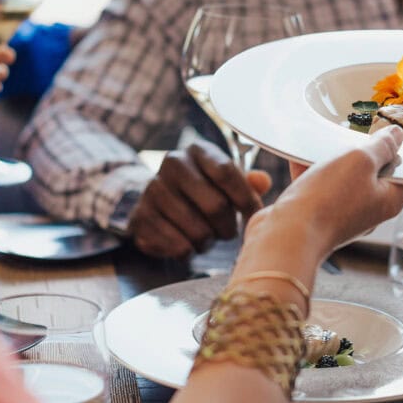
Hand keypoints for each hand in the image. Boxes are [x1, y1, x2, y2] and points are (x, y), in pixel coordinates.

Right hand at [128, 140, 270, 258]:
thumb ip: (248, 182)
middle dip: (229, 227)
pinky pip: (178, 247)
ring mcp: (153, 189)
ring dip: (209, 242)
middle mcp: (172, 163)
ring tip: (207, 237)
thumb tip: (262, 181)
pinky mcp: (140, 217)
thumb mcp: (226, 180)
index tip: (255, 216)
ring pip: (198, 231)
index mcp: (198, 150)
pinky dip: (189, 252)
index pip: (227, 173)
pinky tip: (187, 243)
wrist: (157, 199)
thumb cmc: (204, 190)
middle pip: (216, 206)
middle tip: (228, 232)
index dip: (246, 199)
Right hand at [255, 127, 402, 256]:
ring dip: (338, 158)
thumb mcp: (359, 161)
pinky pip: (319, 185)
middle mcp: (369, 209)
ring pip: (346, 178)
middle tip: (371, 128)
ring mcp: (342, 213)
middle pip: (381, 175)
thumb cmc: (328, 200)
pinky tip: (301, 152)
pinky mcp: (317, 214)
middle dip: (374, 152)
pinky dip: (313, 169)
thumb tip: (396, 136)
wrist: (285, 237)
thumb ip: (380, 146)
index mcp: (389, 200)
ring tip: (329, 136)